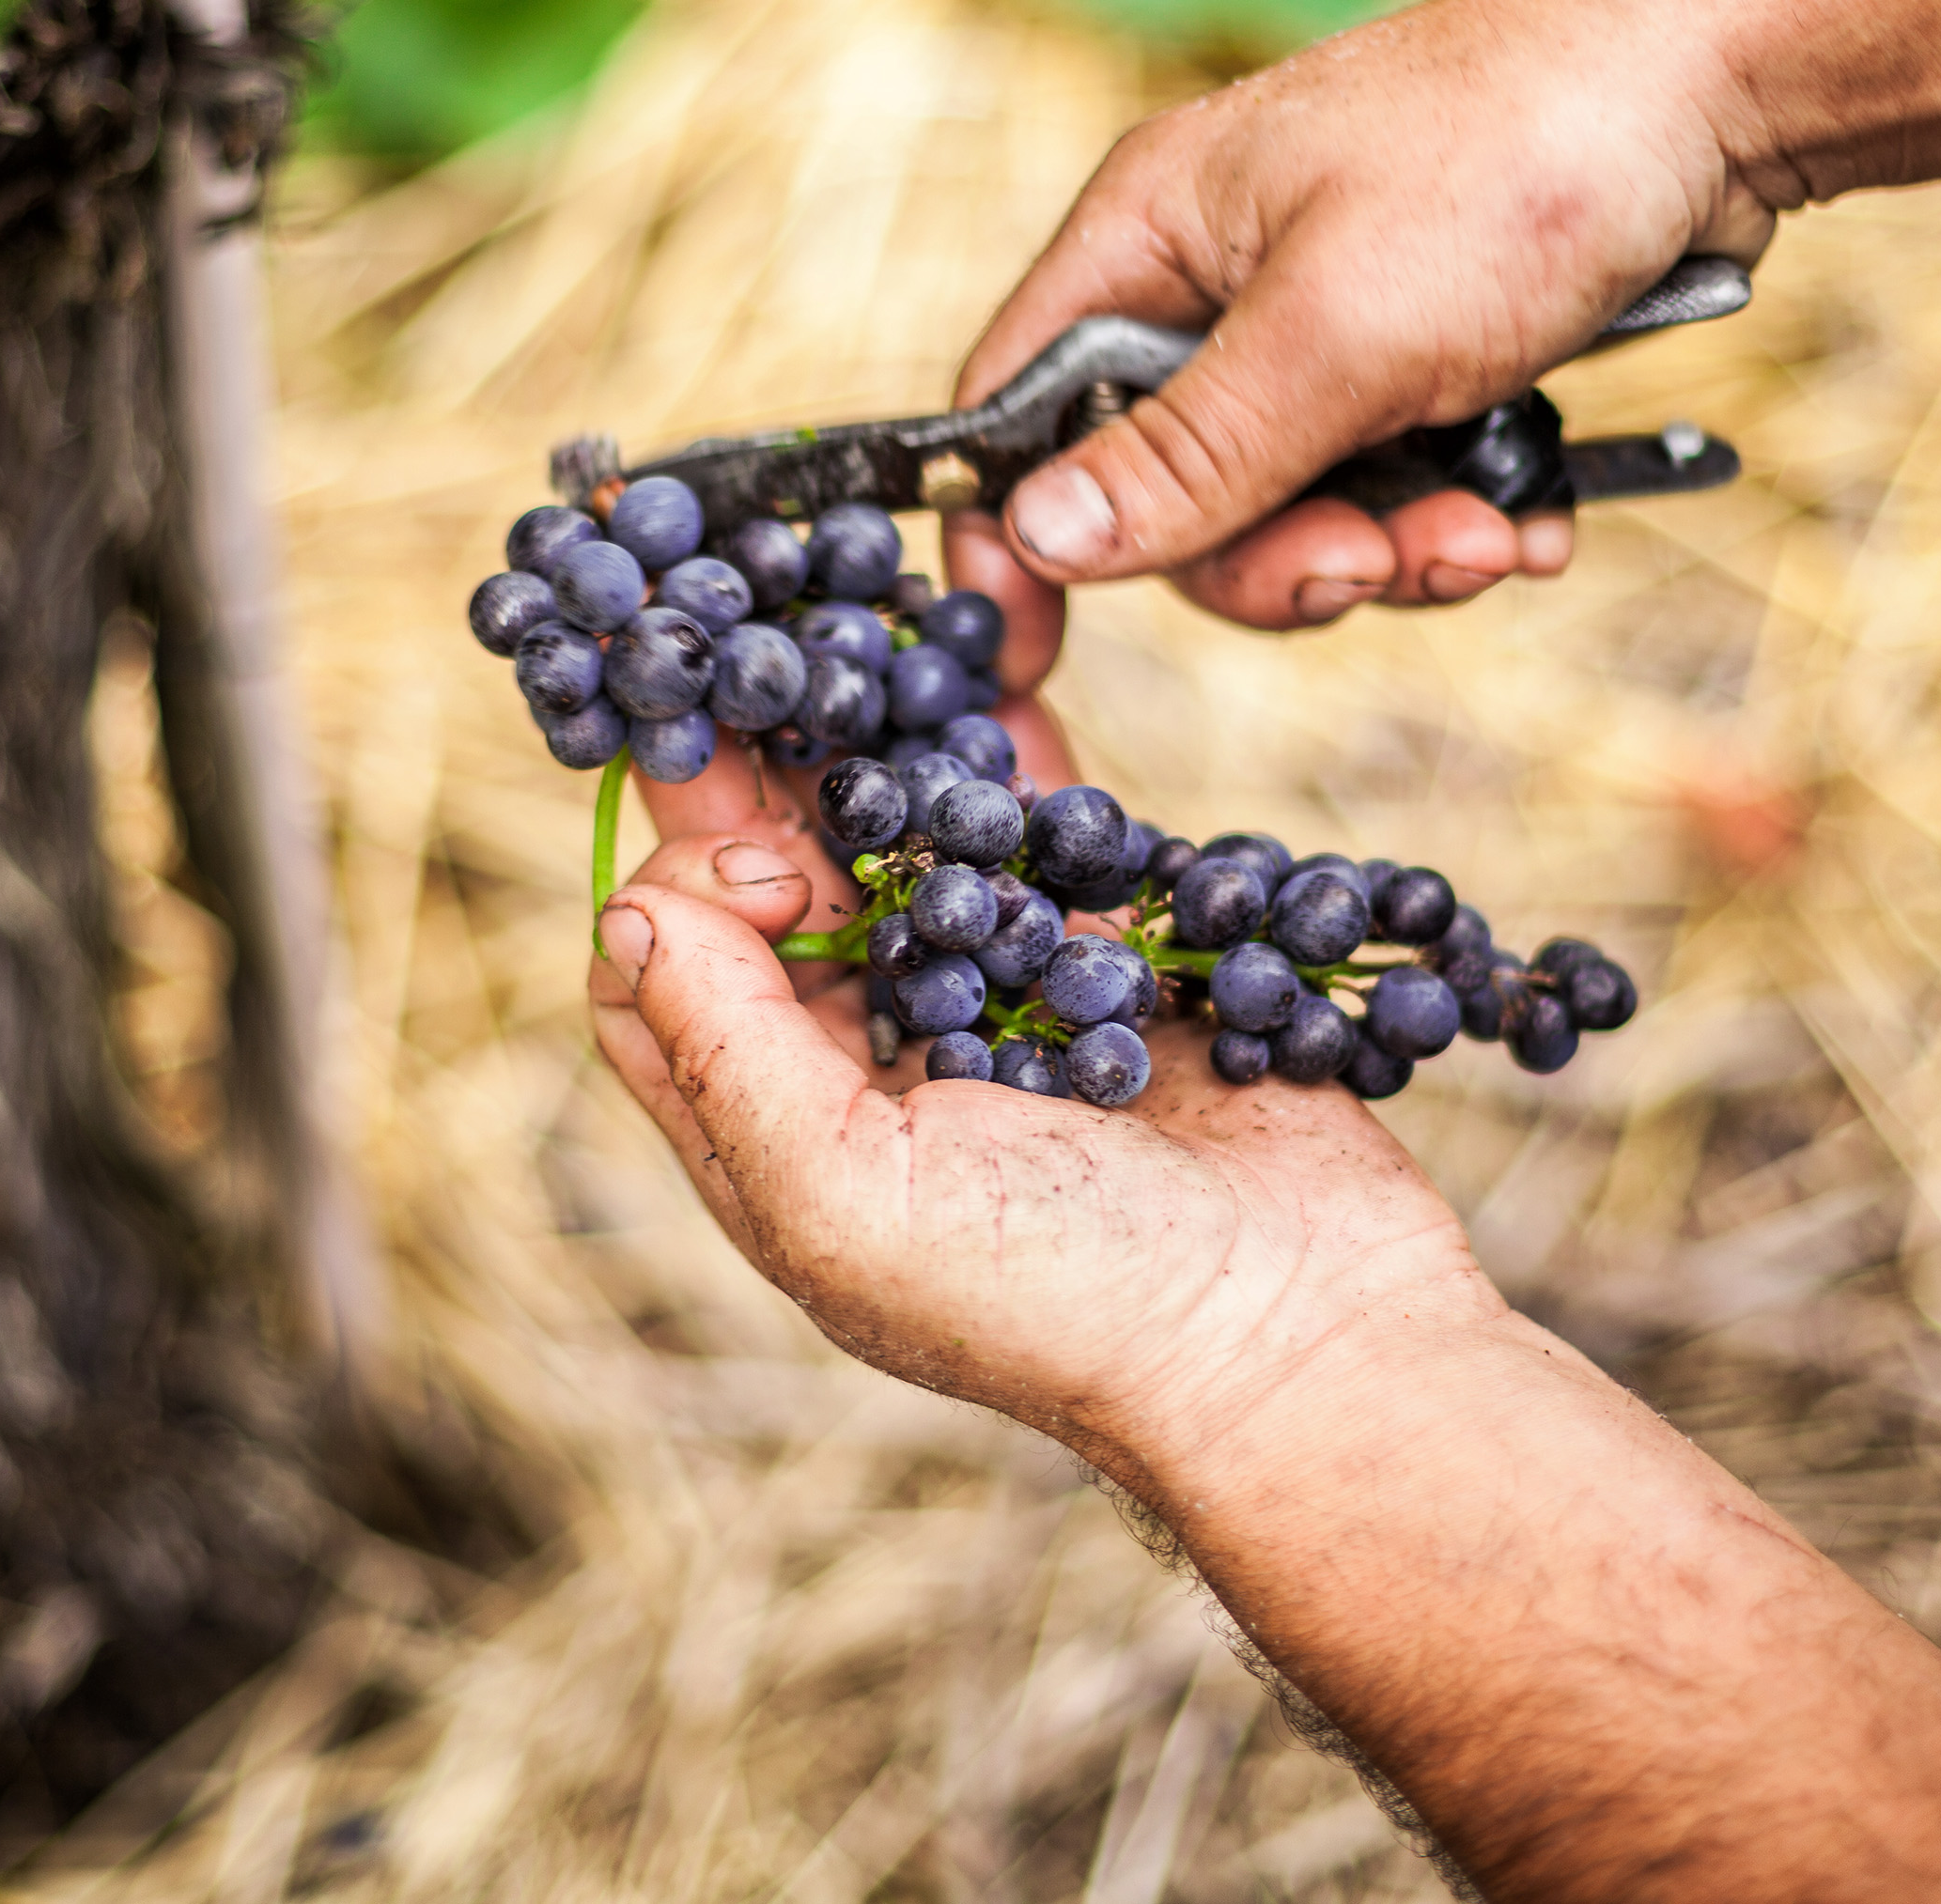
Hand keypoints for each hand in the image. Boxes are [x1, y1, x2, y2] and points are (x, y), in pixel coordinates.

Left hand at [582, 560, 1940, 1902]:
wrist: (1309, 1337)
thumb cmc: (1065, 1303)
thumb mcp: (846, 1199)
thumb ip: (728, 1052)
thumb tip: (631, 901)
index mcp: (779, 1135)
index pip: (667, 968)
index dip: (681, 865)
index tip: (742, 808)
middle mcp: (869, 1064)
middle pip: (781, 874)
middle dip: (765, 756)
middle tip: (763, 626)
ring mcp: (994, 1002)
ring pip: (905, 832)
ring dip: (877, 728)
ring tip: (853, 603)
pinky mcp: (1111, 959)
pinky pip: (1037, 827)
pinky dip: (1004, 741)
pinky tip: (982, 643)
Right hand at [958, 0, 1774, 630]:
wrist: (1728, 81)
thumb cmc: (1518, 156)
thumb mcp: (1336, 331)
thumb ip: (1188, 454)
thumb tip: (1036, 541)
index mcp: (1145, 240)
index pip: (1018, 416)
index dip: (1017, 543)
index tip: (1029, 665)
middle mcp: (1214, 284)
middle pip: (1170, 498)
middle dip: (1281, 557)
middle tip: (1377, 562)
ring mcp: (1321, 320)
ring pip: (1295, 510)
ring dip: (1393, 550)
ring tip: (1491, 534)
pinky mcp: (1421, 353)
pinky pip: (1393, 487)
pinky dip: (1457, 522)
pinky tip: (1532, 519)